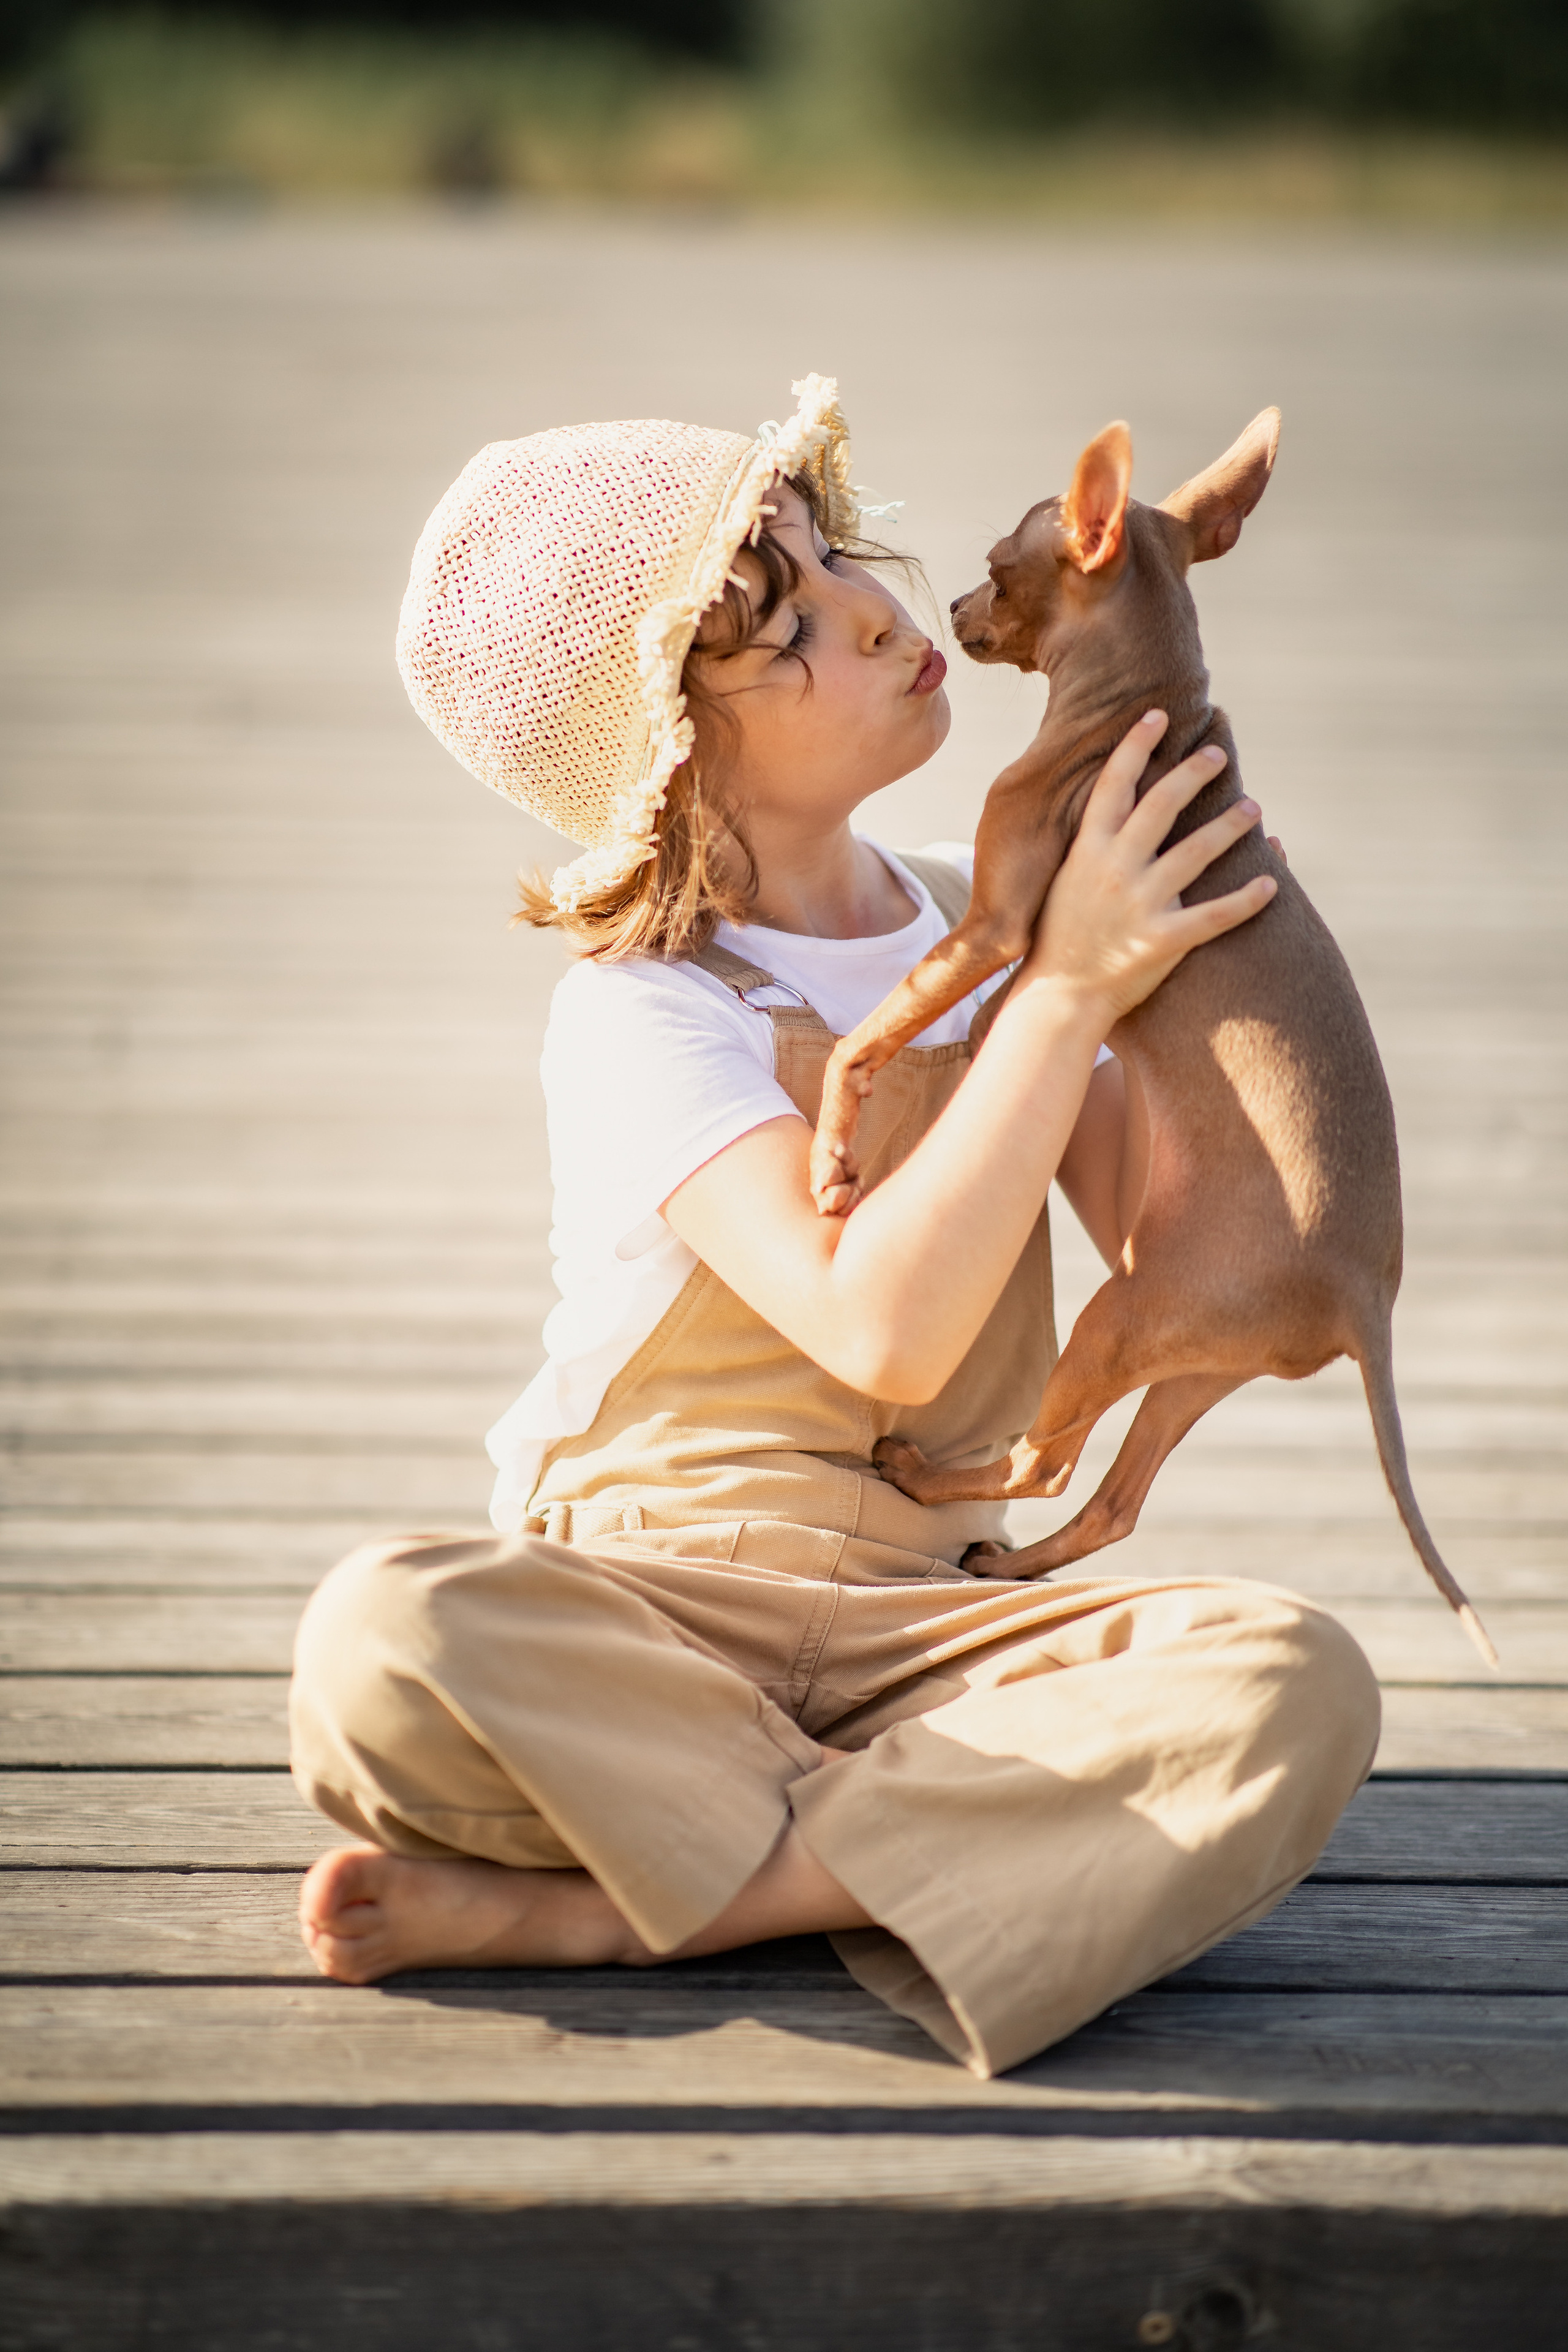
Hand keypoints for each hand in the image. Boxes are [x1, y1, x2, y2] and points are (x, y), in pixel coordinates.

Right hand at [1016, 710, 1275, 1026]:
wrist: (1057, 998)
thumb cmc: (1061, 939)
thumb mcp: (1067, 882)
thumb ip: (1093, 850)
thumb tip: (1118, 820)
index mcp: (1087, 850)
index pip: (1114, 784)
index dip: (1137, 745)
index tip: (1159, 716)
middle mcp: (1113, 869)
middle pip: (1162, 805)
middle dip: (1194, 773)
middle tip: (1218, 755)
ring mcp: (1139, 905)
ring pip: (1196, 852)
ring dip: (1231, 825)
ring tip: (1255, 810)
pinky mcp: (1161, 941)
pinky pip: (1214, 915)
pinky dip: (1246, 899)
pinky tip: (1271, 884)